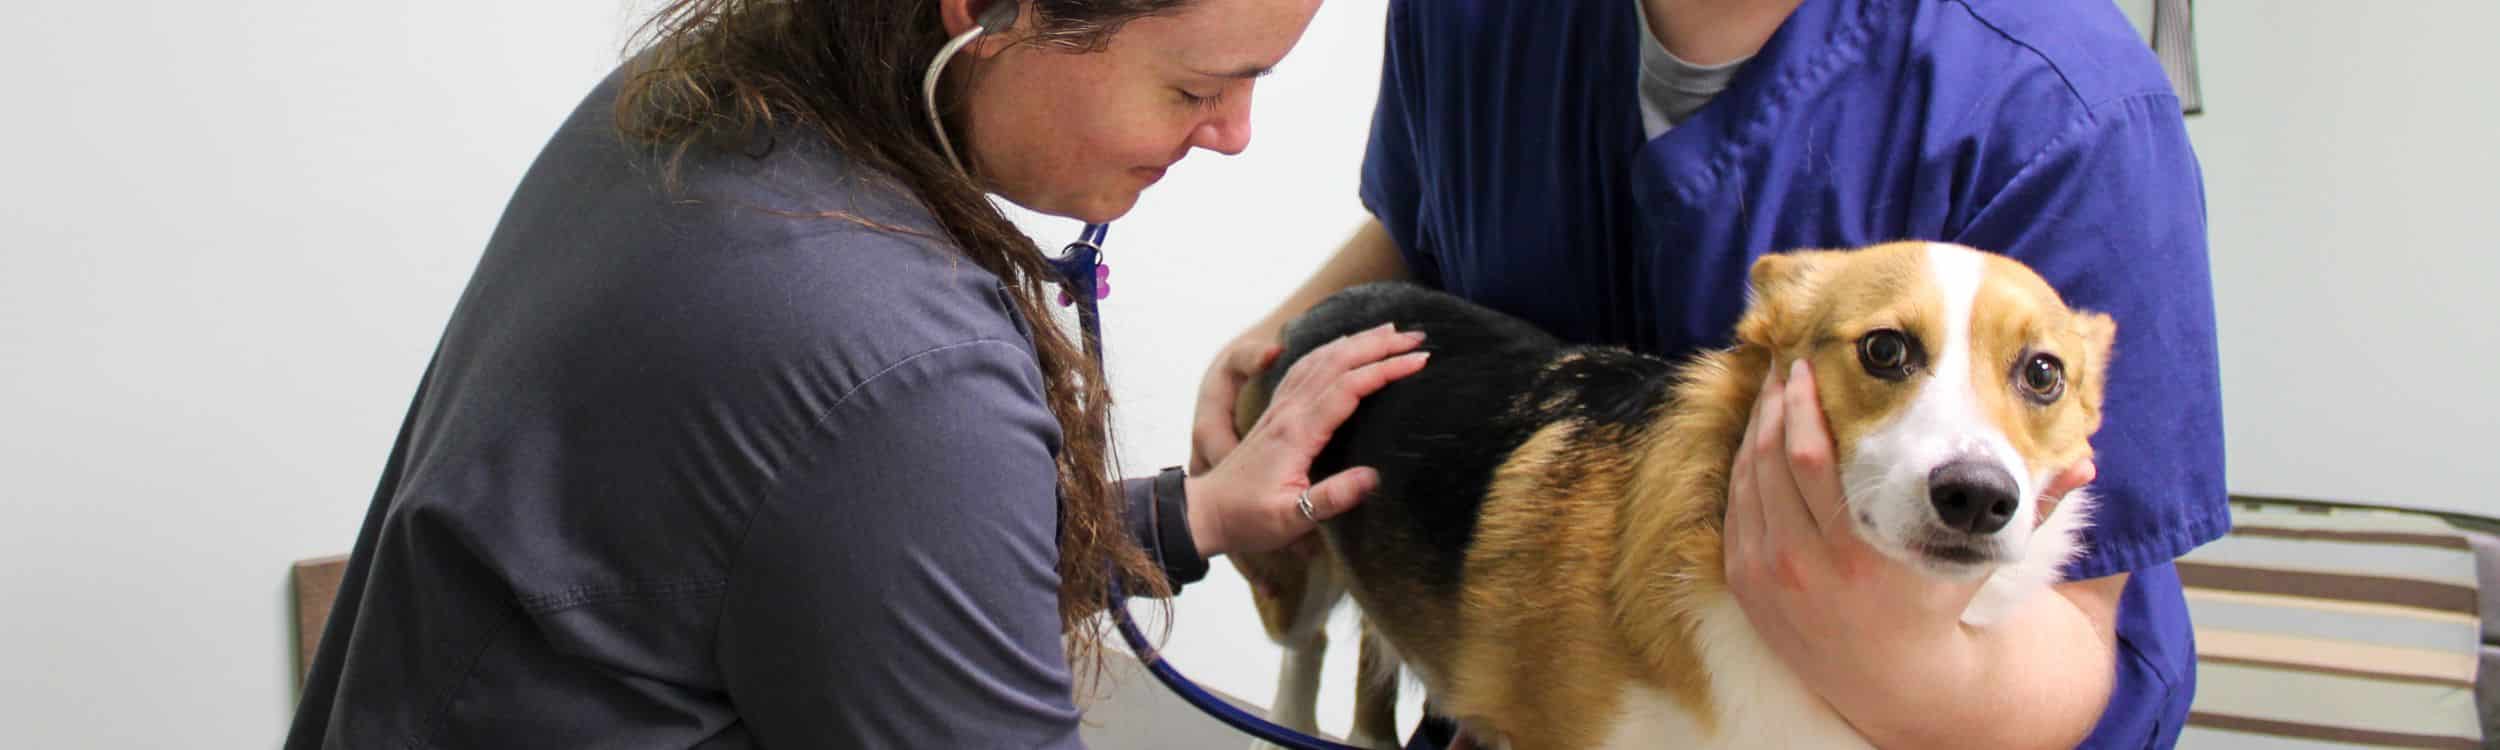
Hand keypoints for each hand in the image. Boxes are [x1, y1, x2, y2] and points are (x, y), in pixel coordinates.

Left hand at [1186, 324, 1428, 556]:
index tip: (1419, 361)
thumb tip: (1373, 477)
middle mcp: (1289, 412)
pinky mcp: (1276, 412)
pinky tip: (1343, 345)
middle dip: (1379, 345)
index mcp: (1297, 433)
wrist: (1205, 512)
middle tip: (1417, 335)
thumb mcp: (1290, 519)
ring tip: (1390, 330)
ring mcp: (1281, 409)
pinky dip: (1330, 350)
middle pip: (1337, 362)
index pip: (1347, 388)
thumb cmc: (1248, 519)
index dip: (1384, 370)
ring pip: (1321, 360)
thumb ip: (1330, 498)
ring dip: (1357, 341)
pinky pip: (1305, 368)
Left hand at [1722, 359, 2095, 717]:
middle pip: (1769, 459)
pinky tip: (1760, 438)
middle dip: (1774, 403)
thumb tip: (2086, 462)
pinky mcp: (1744, 582)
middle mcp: (1803, 565)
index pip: (1811, 459)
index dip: (1802, 404)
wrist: (1895, 681)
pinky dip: (1743, 466)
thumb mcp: (1980, 560)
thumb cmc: (1939, 605)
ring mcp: (1766, 576)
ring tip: (1772, 389)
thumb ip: (2030, 508)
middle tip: (1785, 361)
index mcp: (1858, 555)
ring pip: (1745, 479)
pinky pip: (1734, 507)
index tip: (1808, 363)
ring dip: (1755, 427)